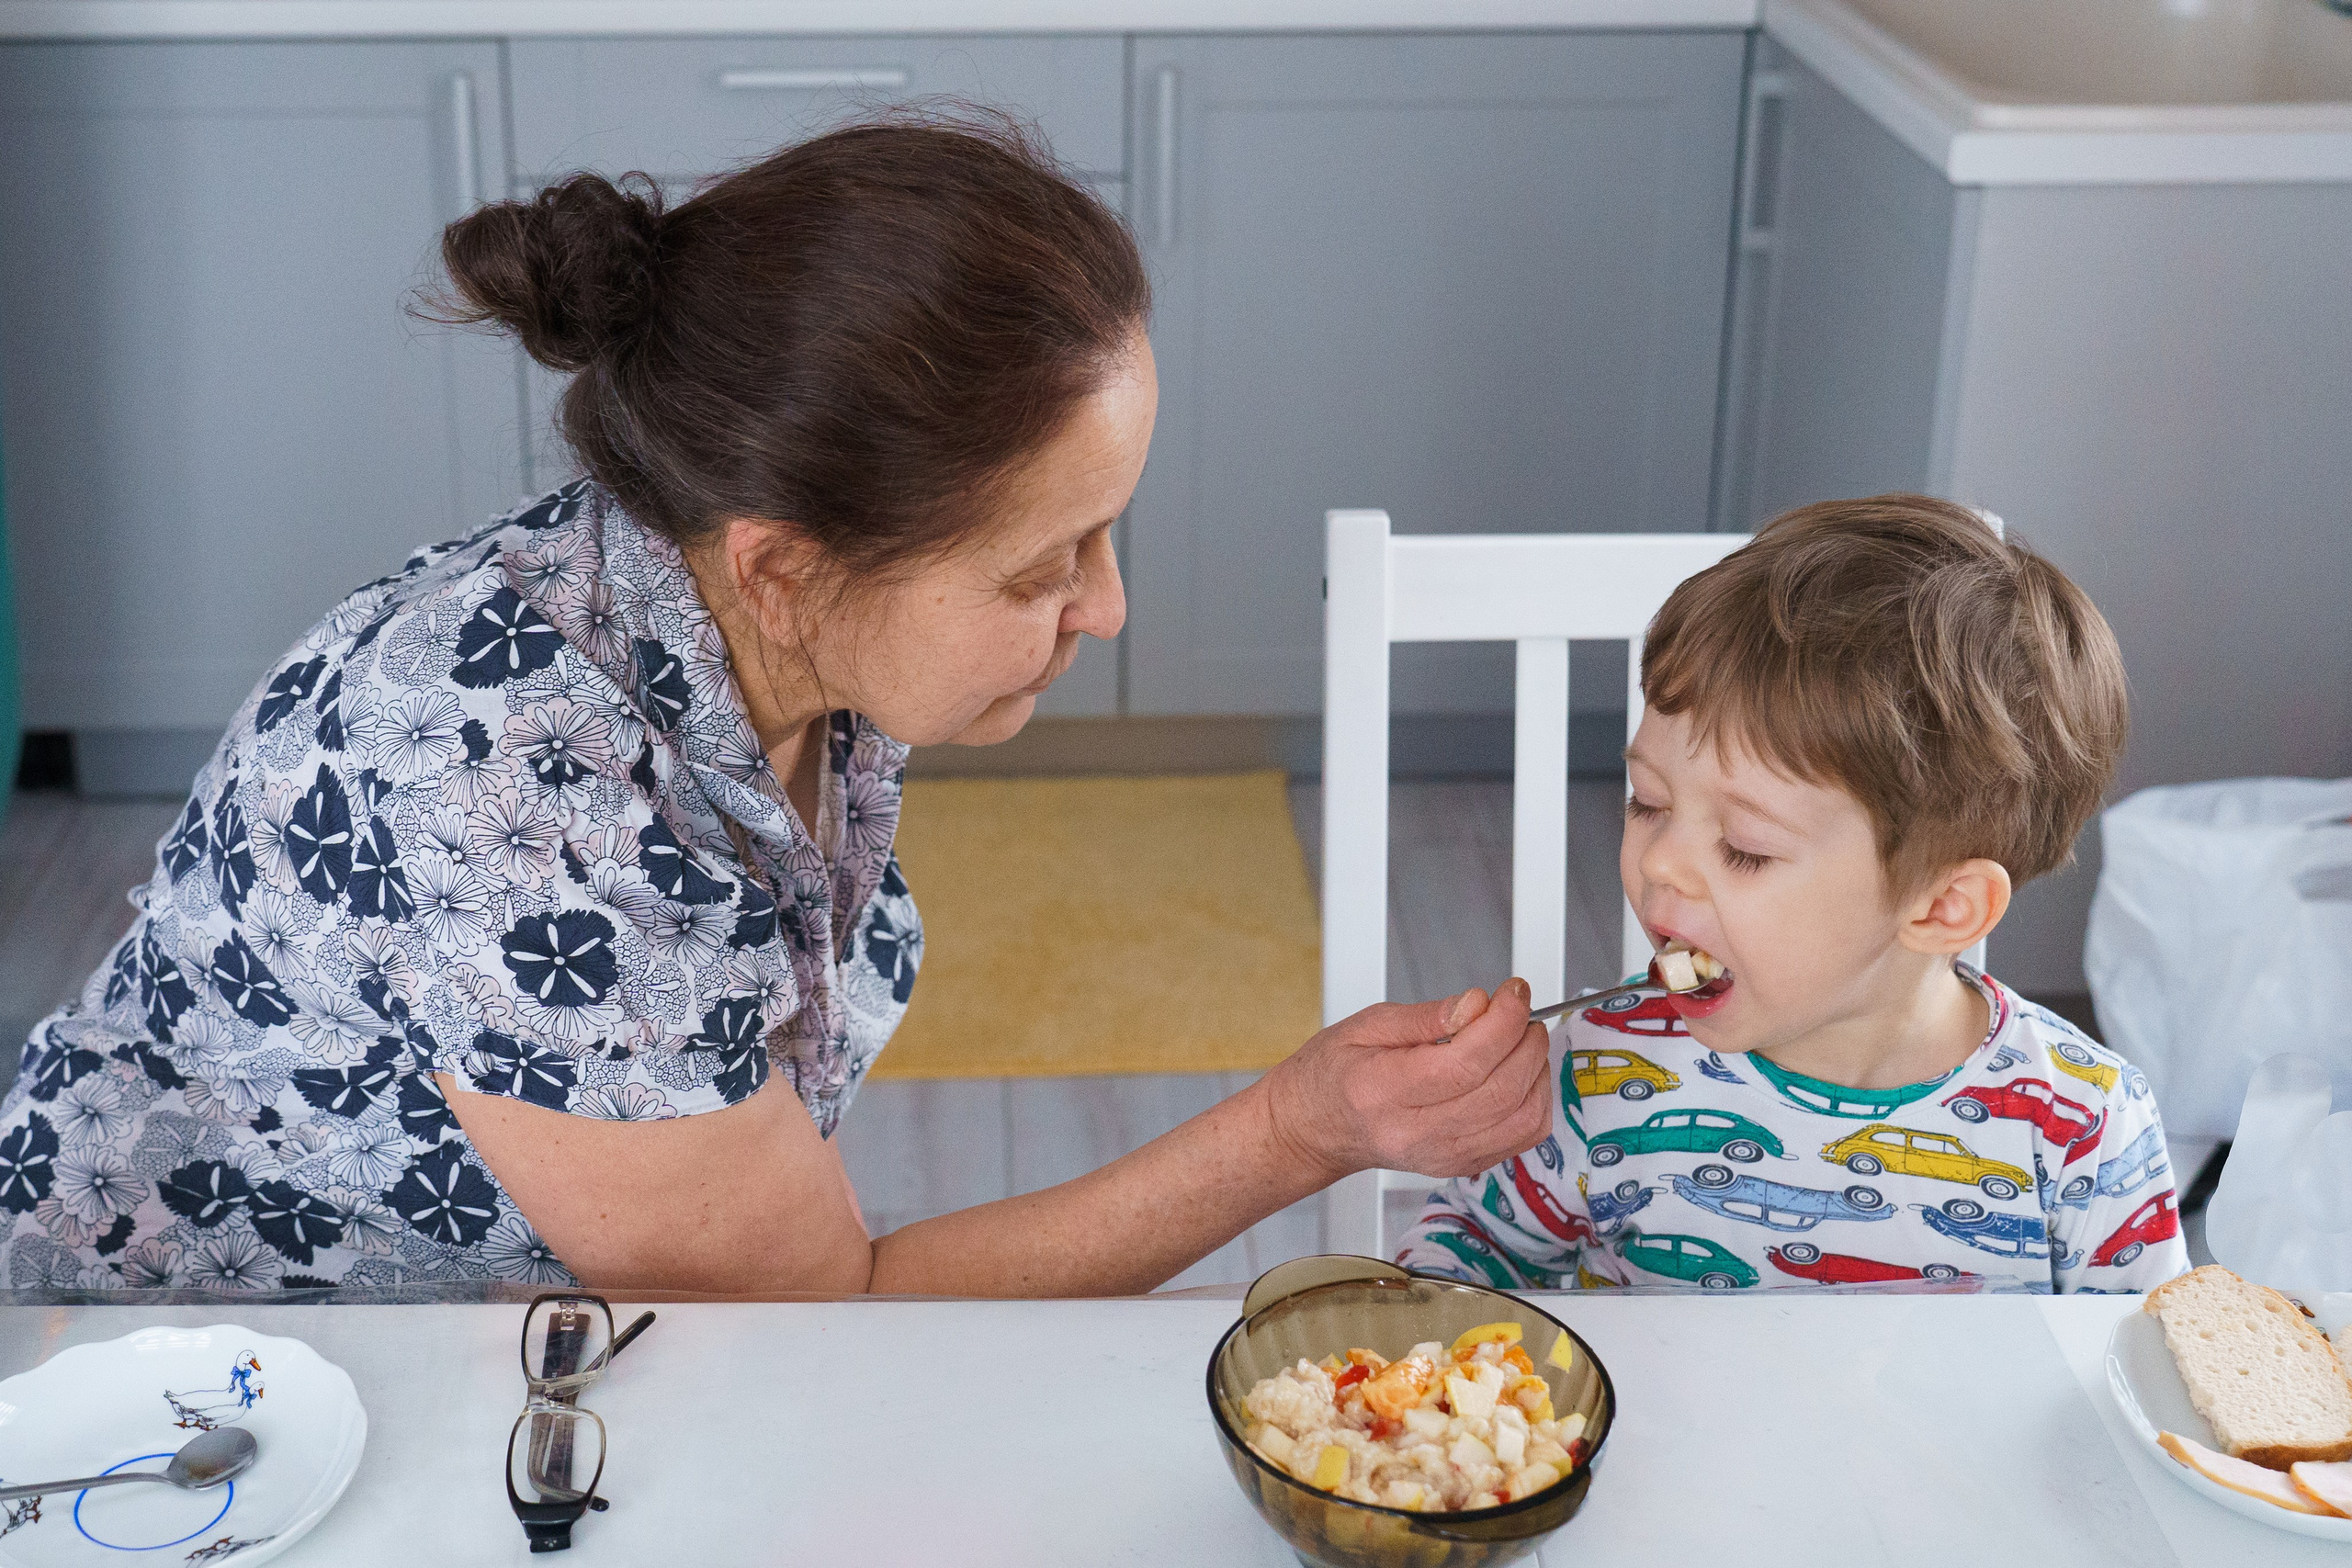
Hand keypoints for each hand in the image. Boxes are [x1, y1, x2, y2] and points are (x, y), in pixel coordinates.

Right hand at [1263, 980, 1551, 1183]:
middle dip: (1525, 1039)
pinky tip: (1520, 1071)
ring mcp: (1443, 1156)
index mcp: (1382, 1093)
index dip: (1501, 1021)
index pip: (1463, 1063)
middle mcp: (1415, 1134)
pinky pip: (1522, 1136)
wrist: (1315, 1129)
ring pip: (1521, 1118)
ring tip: (1520, 1037)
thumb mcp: (1365, 1025)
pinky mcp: (1463, 1165)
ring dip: (1537, 1069)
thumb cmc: (1332, 1075)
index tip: (1513, 991)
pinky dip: (1536, 1099)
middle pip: (1500, 1090)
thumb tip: (1477, 1004)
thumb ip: (1425, 1016)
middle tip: (1519, 1008)